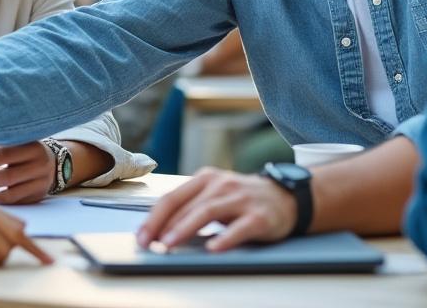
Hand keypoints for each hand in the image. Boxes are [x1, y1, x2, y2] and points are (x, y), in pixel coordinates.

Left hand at [0, 142, 53, 204]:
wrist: (55, 162)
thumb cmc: (25, 151)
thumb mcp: (16, 142)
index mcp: (31, 146)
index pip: (2, 154)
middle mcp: (39, 164)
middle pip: (7, 176)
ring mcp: (41, 182)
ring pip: (12, 193)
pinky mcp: (39, 195)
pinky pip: (16, 202)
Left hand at [137, 167, 296, 251]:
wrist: (285, 197)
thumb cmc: (241, 200)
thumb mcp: (214, 195)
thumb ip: (190, 207)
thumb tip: (159, 230)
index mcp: (205, 179)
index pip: (172, 197)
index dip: (153, 217)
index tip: (141, 236)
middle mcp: (221, 185)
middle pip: (186, 205)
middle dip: (163, 225)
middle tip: (149, 244)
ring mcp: (241, 199)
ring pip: (207, 212)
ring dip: (185, 228)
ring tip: (169, 243)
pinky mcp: (259, 216)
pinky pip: (240, 228)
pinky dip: (225, 238)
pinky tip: (213, 248)